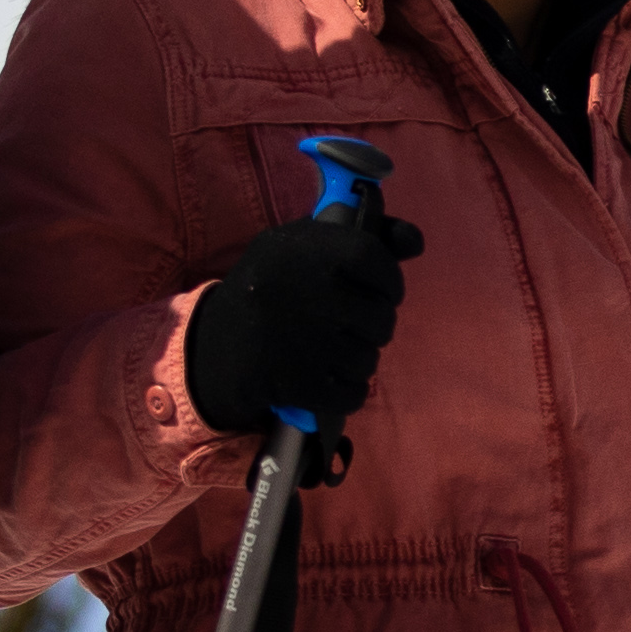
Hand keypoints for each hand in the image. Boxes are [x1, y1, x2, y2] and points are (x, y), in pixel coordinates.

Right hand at [178, 209, 426, 442]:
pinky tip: (326, 378)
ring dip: (358, 360)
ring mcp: (302, 340)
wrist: (215, 348)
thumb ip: (366, 237)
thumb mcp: (304, 247)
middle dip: (374, 326)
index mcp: (302, 248)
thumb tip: (416, 242)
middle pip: (380, 317)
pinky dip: (346, 392)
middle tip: (351, 325)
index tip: (384, 290)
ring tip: (332, 351)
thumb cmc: (272, 289)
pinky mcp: (296, 383)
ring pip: (368, 359)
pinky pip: (352, 394)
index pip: (373, 257)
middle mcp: (304, 291)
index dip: (389, 279)